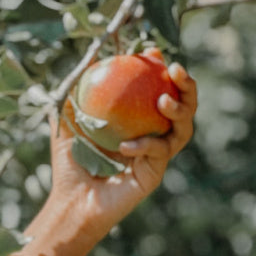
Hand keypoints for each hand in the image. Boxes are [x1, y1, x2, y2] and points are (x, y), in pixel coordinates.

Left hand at [46, 47, 197, 245]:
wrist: (71, 202)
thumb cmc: (69, 164)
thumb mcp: (68, 123)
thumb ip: (78, 93)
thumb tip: (88, 59)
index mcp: (141, 122)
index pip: (160, 90)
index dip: (163, 71)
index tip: (154, 53)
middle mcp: (155, 137)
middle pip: (184, 107)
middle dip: (187, 85)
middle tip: (175, 70)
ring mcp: (158, 157)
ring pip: (183, 129)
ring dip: (179, 111)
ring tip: (163, 101)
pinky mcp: (155, 175)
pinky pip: (158, 154)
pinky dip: (145, 146)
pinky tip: (126, 145)